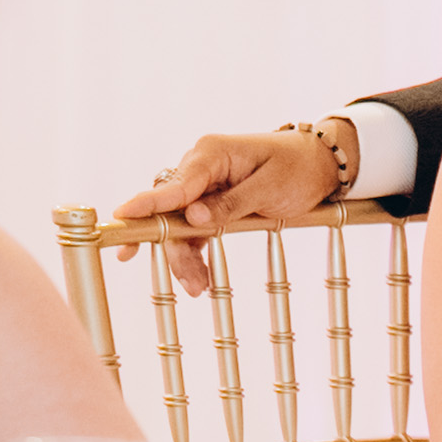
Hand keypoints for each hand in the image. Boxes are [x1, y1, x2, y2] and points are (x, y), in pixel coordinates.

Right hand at [114, 125, 340, 292]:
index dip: (146, 205)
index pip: (174, 185)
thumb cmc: (298, 168)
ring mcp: (204, 185)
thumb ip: (231, 202)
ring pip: (179, 224)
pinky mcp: (211, 201)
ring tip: (198, 287)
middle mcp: (201, 167)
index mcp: (212, 154)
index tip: (121, 218)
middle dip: (174, 247)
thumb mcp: (271, 187)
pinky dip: (195, 251)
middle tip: (190, 283)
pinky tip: (200, 276)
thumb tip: (193, 217)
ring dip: (185, 256)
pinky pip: (193, 228)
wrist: (319, 164)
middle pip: (170, 210)